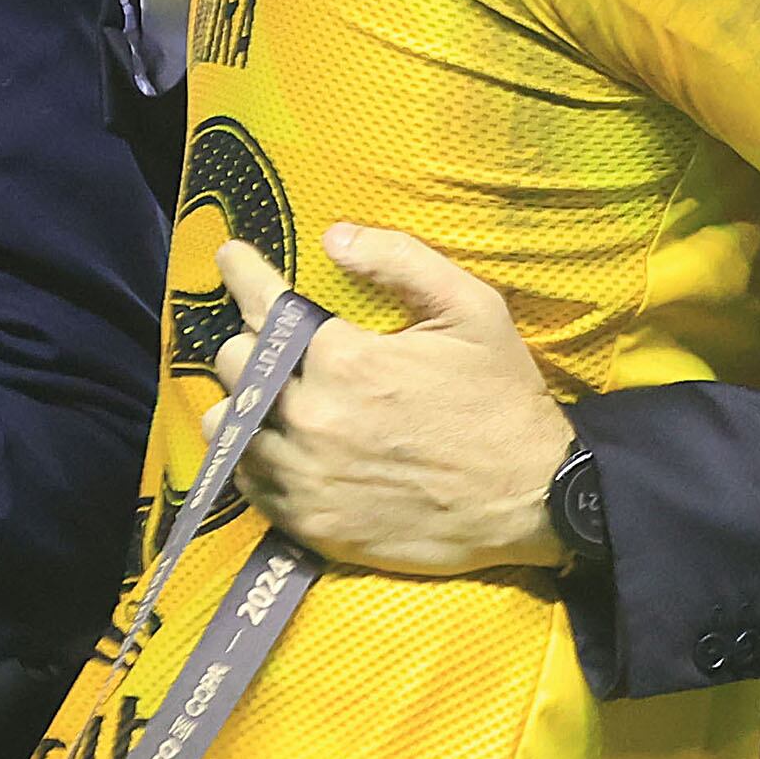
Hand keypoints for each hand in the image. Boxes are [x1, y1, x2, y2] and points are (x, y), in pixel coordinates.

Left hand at [204, 230, 578, 575]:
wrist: (532, 498)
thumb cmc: (502, 398)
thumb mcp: (472, 309)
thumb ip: (400, 260)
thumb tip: (333, 236)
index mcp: (347, 360)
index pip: (264, 305)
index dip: (242, 272)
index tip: (232, 256)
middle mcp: (313, 418)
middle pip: (235, 363)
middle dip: (250, 340)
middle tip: (272, 337)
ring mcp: (307, 477)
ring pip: (227, 425)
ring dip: (242, 400)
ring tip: (265, 392)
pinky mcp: (310, 522)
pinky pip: (247, 481)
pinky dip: (250, 455)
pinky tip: (273, 442)